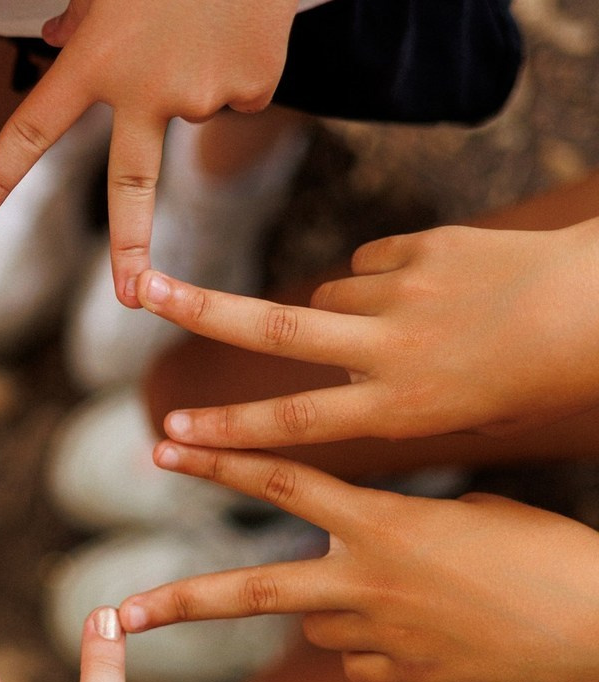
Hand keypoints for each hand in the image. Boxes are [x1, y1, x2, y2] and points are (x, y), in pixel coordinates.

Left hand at [0, 0, 325, 306]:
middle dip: (130, 251)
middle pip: (132, 188)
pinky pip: (234, 88)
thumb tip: (58, 43)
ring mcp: (206, 96)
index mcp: (96, 60)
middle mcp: (149, 92)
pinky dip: (232, 63)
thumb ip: (82, 19)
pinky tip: (239, 16)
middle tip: (132, 300)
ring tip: (203, 1)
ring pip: (187, 104)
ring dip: (188, 71)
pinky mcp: (256, 87)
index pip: (32, 131)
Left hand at [120, 445, 598, 681]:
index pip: (281, 483)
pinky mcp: (399, 681)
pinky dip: (380, 646)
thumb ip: (383, 531)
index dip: (218, 462)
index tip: (164, 448)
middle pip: (250, 592)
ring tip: (418, 594)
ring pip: (319, 622)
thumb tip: (338, 566)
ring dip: (339, 606)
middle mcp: (366, 583)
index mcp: (383, 523)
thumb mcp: (457, 513)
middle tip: (114, 614)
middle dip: (177, 602)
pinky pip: (362, 659)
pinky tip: (437, 635)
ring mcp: (379, 640)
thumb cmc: (541, 551)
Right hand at [139, 220, 598, 445]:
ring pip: (327, 296)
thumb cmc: (538, 378)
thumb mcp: (460, 416)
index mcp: (404, 407)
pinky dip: (384, 280)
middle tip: (143, 288)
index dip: (226, 430)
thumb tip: (321, 350)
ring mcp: (406, 292)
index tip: (170, 432)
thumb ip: (382, 391)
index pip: (295, 420)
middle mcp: (393, 349)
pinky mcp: (423, 248)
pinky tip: (436, 291)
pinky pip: (372, 263)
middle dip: (200, 310)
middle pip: (274, 328)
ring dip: (338, 314)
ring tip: (404, 326)